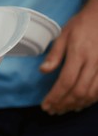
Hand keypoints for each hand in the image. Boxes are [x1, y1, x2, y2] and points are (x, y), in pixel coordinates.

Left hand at [40, 0, 97, 114]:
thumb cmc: (81, 25)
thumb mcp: (63, 35)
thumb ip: (54, 54)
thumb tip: (43, 71)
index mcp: (79, 54)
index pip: (66, 81)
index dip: (55, 96)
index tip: (46, 104)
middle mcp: (93, 63)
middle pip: (79, 91)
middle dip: (64, 103)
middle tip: (52, 110)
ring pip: (92, 93)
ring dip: (76, 104)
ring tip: (63, 109)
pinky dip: (90, 100)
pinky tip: (80, 103)